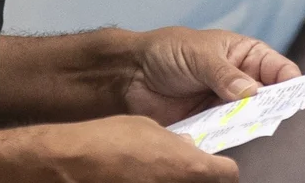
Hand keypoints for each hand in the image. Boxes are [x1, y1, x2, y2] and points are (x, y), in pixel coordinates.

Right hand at [35, 114, 240, 182]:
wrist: (75, 163)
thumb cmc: (111, 140)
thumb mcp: (147, 127)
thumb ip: (174, 140)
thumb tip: (186, 146)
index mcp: (192, 167)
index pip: (228, 174)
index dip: (221, 167)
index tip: (214, 164)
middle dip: (201, 179)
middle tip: (184, 168)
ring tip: (159, 173)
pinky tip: (144, 179)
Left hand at [122, 26, 301, 125]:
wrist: (130, 73)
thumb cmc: (166, 51)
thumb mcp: (197, 55)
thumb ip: (224, 73)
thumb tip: (252, 92)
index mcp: (245, 56)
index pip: (280, 70)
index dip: (291, 83)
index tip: (293, 96)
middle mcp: (242, 82)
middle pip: (271, 100)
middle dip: (271, 108)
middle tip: (265, 113)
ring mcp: (227, 105)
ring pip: (251, 121)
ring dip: (249, 125)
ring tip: (241, 123)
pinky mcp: (211, 125)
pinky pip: (228, 136)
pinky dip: (228, 138)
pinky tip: (224, 136)